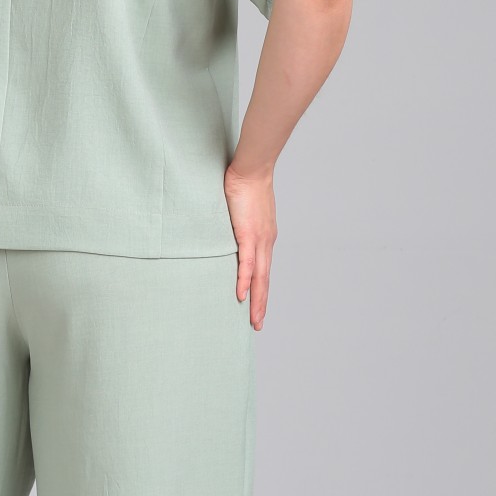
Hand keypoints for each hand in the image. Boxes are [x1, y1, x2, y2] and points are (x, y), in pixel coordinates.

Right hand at [223, 163, 275, 329]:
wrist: (251, 171)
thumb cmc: (245, 187)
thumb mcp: (244, 213)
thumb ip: (239, 227)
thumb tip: (229, 235)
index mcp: (265, 239)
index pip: (264, 272)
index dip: (261, 291)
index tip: (258, 308)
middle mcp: (266, 243)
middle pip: (265, 281)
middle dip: (261, 304)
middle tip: (257, 325)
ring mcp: (259, 240)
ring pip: (260, 278)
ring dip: (256, 300)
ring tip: (254, 319)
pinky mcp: (248, 234)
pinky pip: (247, 263)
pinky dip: (244, 280)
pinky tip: (241, 295)